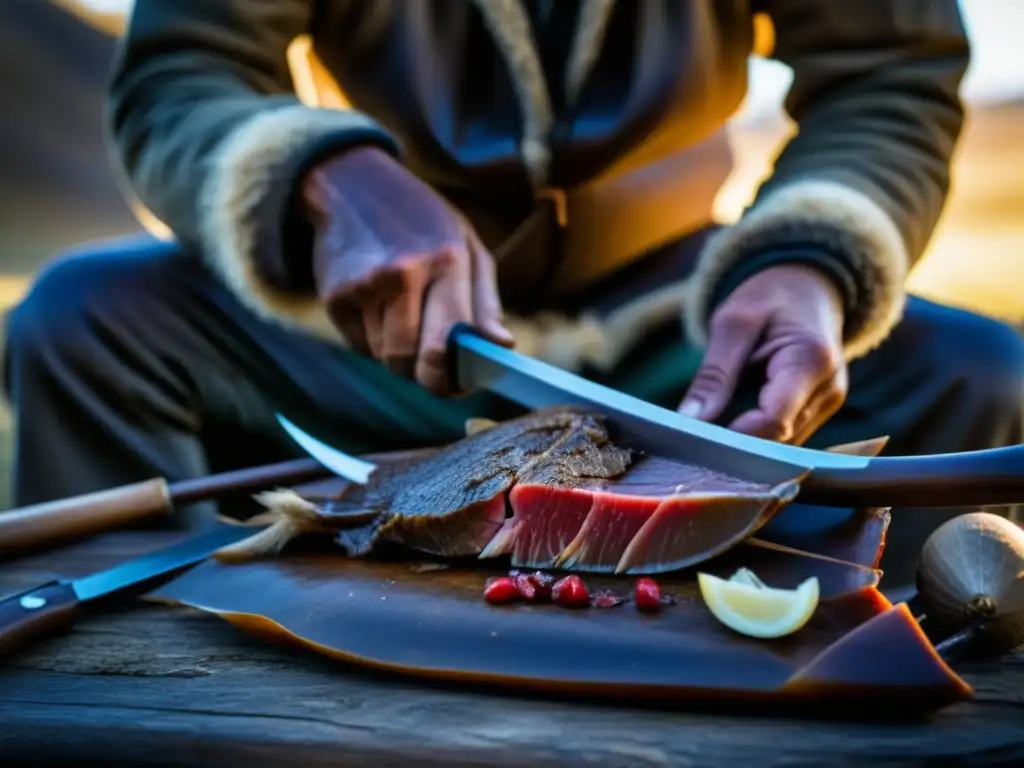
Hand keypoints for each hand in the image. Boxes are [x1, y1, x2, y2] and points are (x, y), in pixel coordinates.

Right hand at [303, 147, 512, 394]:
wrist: (352, 184)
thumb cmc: (423, 221)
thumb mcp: (466, 245)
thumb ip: (485, 301)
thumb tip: (503, 346)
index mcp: (445, 261)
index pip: (444, 342)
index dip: (451, 377)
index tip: (459, 386)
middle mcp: (400, 274)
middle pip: (408, 361)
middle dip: (423, 374)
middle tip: (434, 369)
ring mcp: (362, 286)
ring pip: (384, 357)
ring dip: (398, 353)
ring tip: (405, 318)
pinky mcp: (334, 297)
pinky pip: (360, 346)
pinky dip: (374, 341)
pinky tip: (380, 309)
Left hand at [679, 264, 847, 444]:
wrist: (809, 286)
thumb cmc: (771, 296)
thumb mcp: (733, 322)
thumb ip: (715, 373)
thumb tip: (690, 419)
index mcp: (811, 361)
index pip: (774, 420)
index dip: (736, 435)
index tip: (699, 435)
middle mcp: (828, 390)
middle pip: (777, 437)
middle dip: (737, 440)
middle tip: (696, 434)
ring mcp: (827, 404)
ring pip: (780, 443)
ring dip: (746, 439)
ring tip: (714, 423)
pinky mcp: (818, 411)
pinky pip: (784, 435)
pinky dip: (757, 432)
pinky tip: (733, 420)